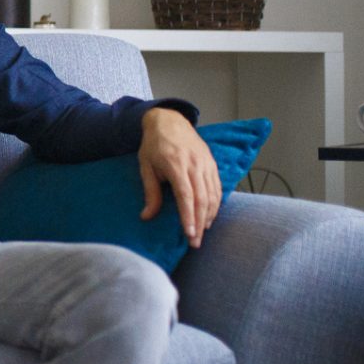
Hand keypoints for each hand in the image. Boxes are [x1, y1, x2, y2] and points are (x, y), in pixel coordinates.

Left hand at [137, 108, 221, 245]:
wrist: (169, 121)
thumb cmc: (154, 145)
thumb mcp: (145, 167)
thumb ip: (150, 192)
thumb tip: (147, 217)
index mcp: (176, 165)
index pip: (186, 195)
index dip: (188, 216)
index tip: (189, 234)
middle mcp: (194, 164)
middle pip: (202, 199)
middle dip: (200, 223)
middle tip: (195, 242)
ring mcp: (206, 163)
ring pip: (213, 195)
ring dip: (209, 216)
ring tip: (202, 232)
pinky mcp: (212, 164)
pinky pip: (218, 187)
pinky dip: (216, 204)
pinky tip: (210, 216)